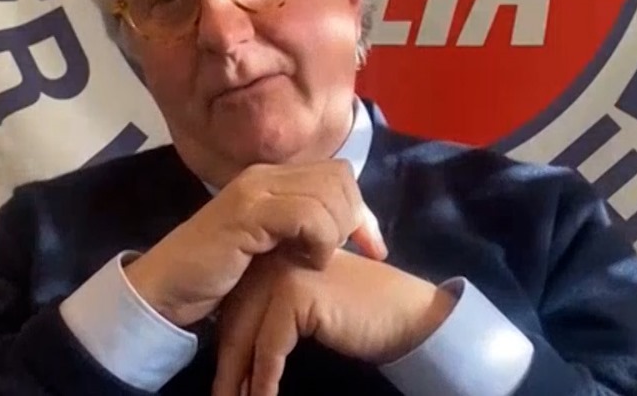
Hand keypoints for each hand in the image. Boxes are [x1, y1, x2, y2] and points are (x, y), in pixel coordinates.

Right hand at [124, 160, 385, 327]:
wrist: (166, 288)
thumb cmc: (218, 273)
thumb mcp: (270, 246)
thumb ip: (300, 229)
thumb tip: (350, 226)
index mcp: (271, 178)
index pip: (338, 174)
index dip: (362, 210)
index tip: (374, 249)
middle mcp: (264, 174)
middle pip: (340, 178)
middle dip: (355, 220)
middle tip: (344, 255)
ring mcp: (255, 190)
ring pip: (329, 194)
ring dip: (334, 232)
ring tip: (315, 260)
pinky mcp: (249, 212)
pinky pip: (308, 215)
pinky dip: (318, 241)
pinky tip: (305, 262)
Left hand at [212, 250, 455, 395]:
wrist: (409, 316)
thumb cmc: (366, 316)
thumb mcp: (311, 309)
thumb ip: (278, 312)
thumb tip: (239, 351)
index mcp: (277, 254)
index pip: (238, 305)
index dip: (230, 347)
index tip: (226, 382)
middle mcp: (274, 257)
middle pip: (236, 319)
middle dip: (229, 365)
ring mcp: (284, 272)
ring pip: (246, 334)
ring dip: (239, 378)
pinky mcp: (296, 294)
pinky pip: (268, 347)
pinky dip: (264, 381)